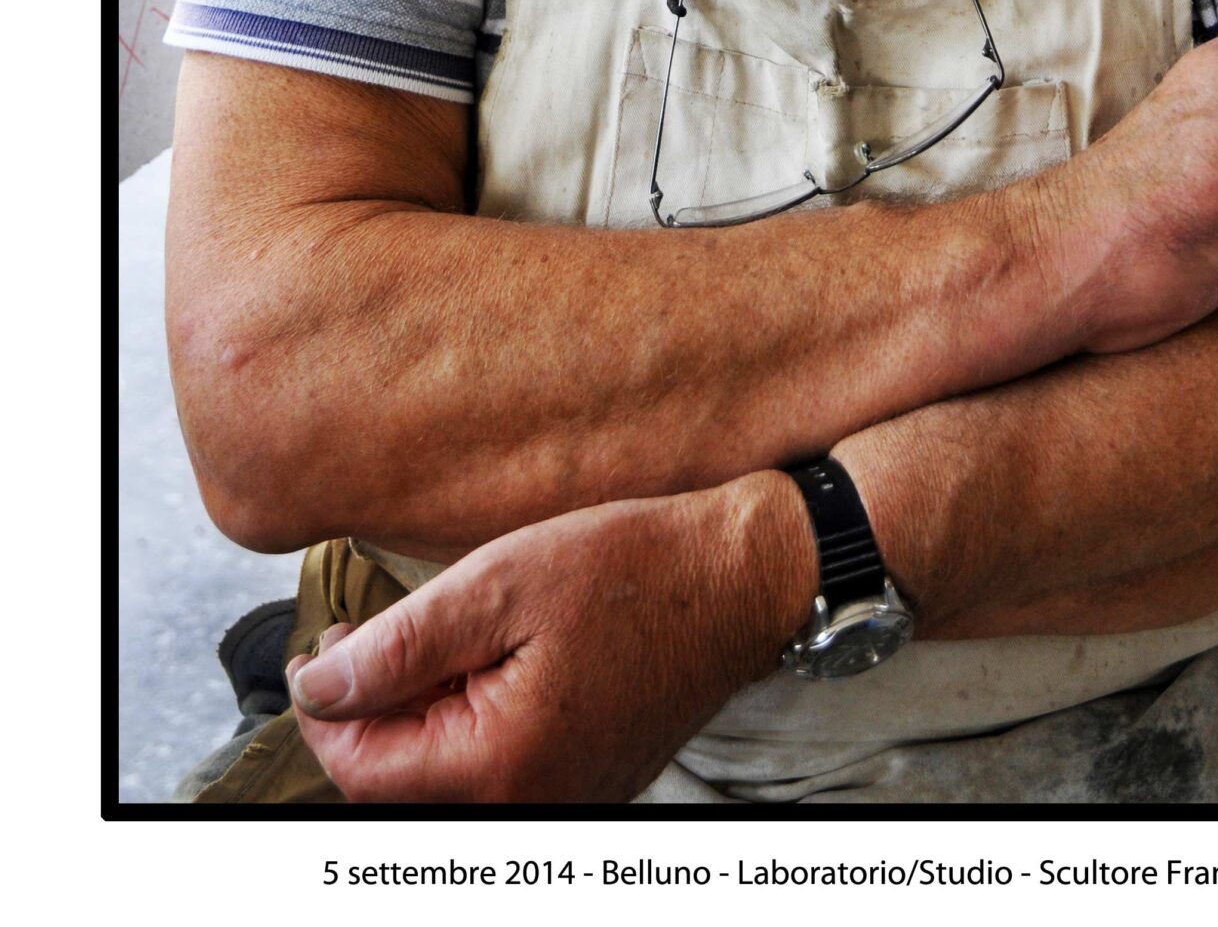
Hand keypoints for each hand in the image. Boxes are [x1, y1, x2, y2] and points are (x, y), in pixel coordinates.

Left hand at [288, 474, 815, 802]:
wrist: (738, 580)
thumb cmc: (634, 572)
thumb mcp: (500, 582)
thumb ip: (401, 646)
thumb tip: (321, 687)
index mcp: (499, 764)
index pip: (362, 769)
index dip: (326, 706)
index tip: (328, 640)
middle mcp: (529, 804)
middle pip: (400, 783)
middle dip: (372, 712)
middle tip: (373, 631)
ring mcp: (562, 800)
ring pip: (446, 778)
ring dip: (421, 718)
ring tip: (436, 639)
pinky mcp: (585, 783)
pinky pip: (496, 772)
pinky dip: (470, 725)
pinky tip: (487, 662)